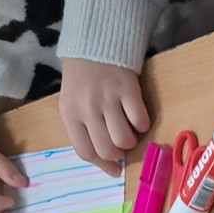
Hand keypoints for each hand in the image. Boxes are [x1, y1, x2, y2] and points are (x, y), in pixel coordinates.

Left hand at [59, 59, 149, 173]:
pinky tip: (137, 115)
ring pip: (125, 140)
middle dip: (118, 153)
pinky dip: (143, 124)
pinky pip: (141, 121)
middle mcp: (87, 108)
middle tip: (120, 143)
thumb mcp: (73, 104)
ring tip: (129, 128)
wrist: (95, 43)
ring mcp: (108, 99)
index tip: (114, 169)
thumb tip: (109, 162)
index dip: (102, 164)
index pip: (85, 151)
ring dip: (131, 139)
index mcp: (70, 114)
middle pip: (107, 150)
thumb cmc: (83, 79)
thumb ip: (85, 130)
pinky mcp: (128, 90)